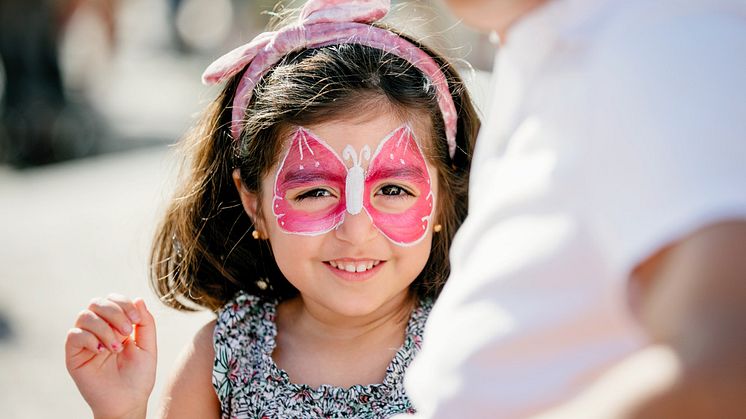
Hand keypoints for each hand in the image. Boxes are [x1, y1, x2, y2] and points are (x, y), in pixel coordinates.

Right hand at [65, 294, 156, 418]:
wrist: (128, 402)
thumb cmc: (139, 377)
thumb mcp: (148, 346)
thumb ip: (146, 323)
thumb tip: (138, 299)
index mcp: (116, 325)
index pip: (112, 300)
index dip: (123, 303)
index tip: (136, 319)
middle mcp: (98, 330)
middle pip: (96, 302)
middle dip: (114, 313)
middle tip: (127, 332)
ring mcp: (85, 341)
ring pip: (85, 316)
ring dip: (104, 328)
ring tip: (116, 348)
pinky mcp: (73, 355)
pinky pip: (73, 335)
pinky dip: (90, 338)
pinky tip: (101, 352)